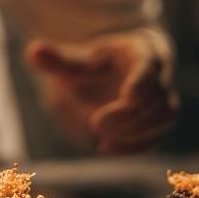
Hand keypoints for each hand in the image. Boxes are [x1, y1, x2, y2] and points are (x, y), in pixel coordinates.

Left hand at [26, 29, 177, 153]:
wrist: (110, 76)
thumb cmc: (93, 64)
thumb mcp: (75, 59)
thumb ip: (58, 59)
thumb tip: (33, 51)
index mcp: (142, 50)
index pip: (150, 64)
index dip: (142, 81)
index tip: (128, 97)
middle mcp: (159, 74)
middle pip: (158, 94)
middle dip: (131, 114)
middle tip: (97, 125)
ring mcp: (163, 98)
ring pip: (165, 116)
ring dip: (137, 132)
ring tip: (101, 141)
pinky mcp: (159, 122)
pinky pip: (157, 136)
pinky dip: (134, 146)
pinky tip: (105, 147)